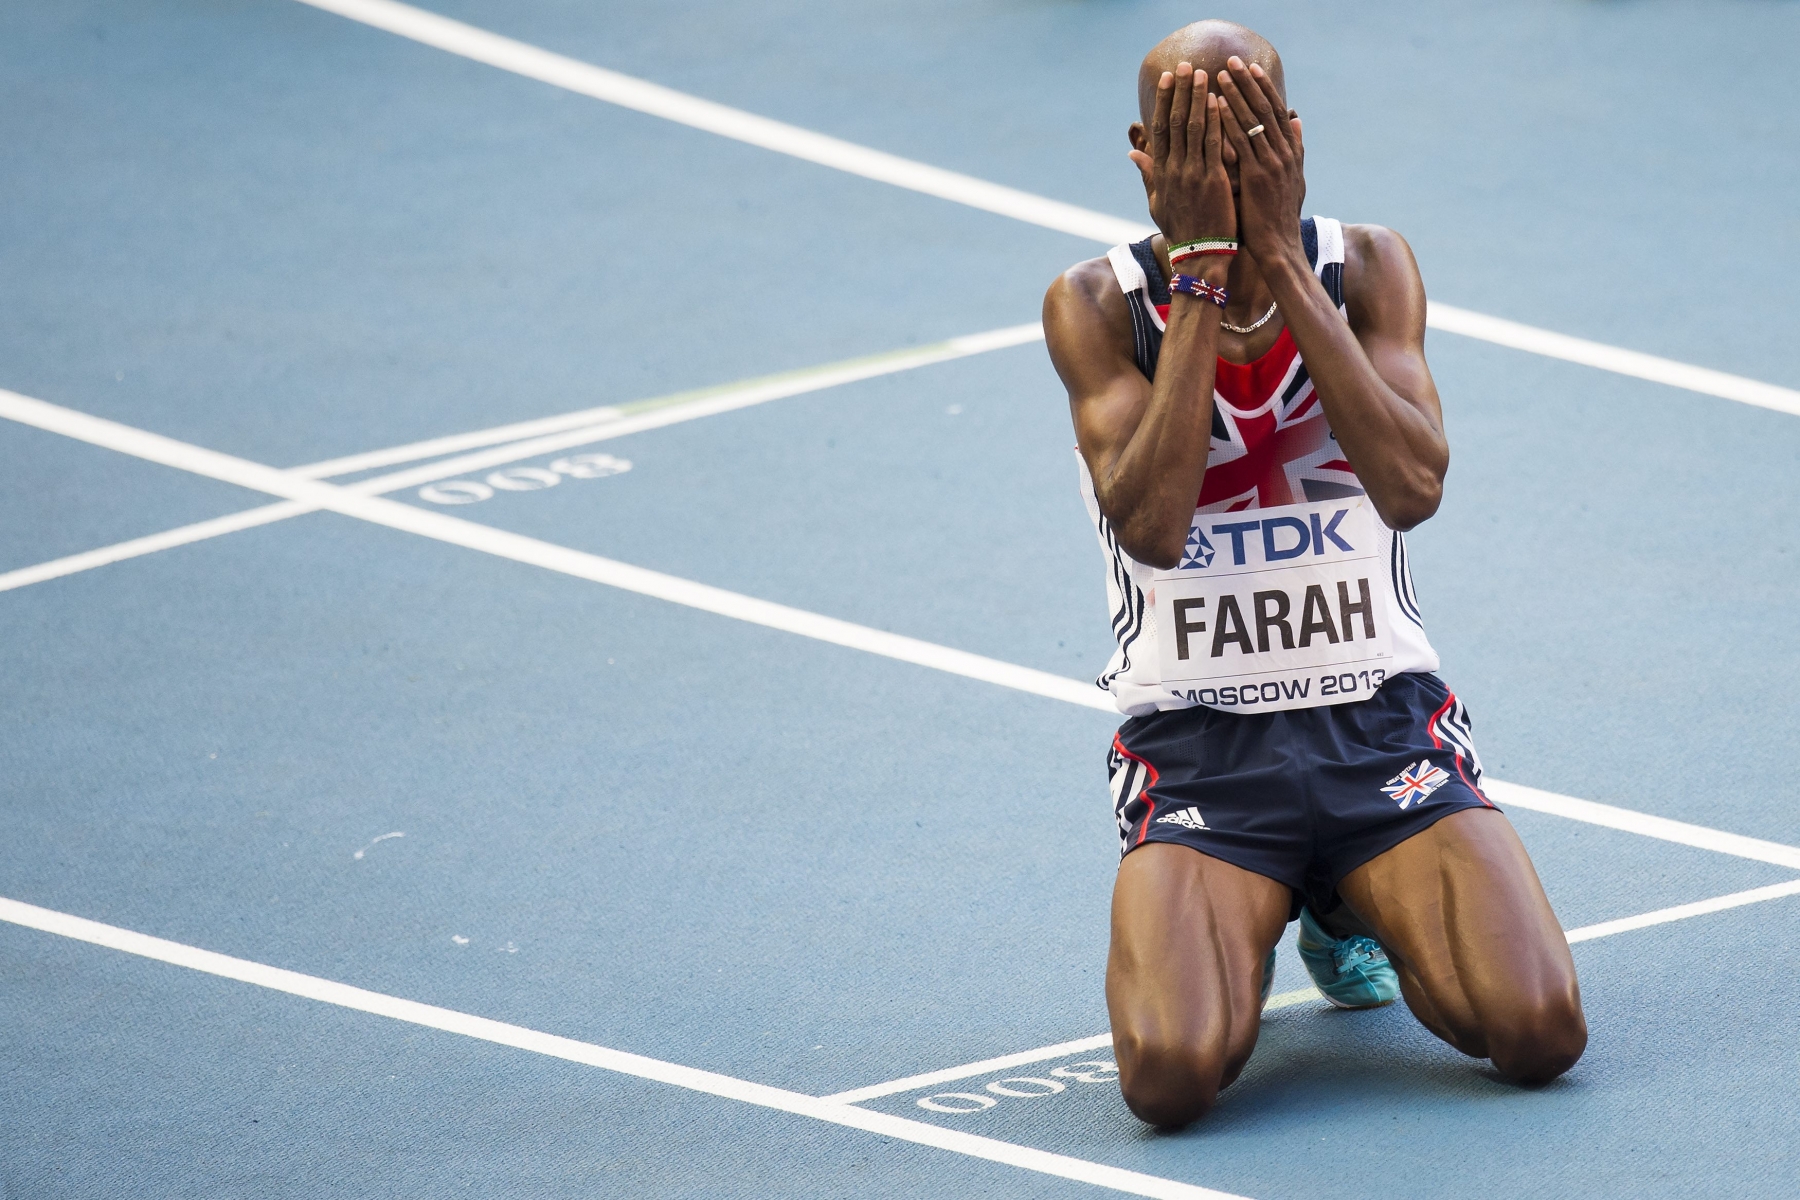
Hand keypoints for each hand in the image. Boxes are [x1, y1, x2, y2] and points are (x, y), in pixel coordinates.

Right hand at [1129, 62, 1234, 248]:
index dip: (1165, 102)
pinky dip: (1216, 121)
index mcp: (1161, 173)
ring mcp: (1193, 174)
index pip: (1161, 129)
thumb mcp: (1157, 202)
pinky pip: (1213, 144)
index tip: (1169, 79)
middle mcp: (1174, 169)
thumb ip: (1147, 173)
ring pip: (1195, 127)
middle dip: (1181, 92)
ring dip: (1199, 98)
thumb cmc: (1181, 229)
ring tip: (1205, 74)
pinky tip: (1220, 101)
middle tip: (1186, 65)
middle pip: (1176, 122)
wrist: (1200, 255)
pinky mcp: (1213, 180)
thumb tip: (1133, 152)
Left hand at [1216, 57, 1305, 265]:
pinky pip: (1242, 142)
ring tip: (1221, 75)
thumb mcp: (1294, 180)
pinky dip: (1231, 121)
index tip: (1251, 69)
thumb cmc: (1279, 218)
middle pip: (1266, 109)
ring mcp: (1272, 164)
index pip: (1276, 113)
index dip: (1264, 89)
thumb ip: (1295, 149)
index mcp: (1291, 154)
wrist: (1279, 249)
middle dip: (1249, 84)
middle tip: (1233, 62)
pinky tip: (1219, 105)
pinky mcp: (1258, 177)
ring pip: (1254, 121)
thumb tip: (1298, 120)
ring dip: (1237, 95)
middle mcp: (1284, 154)